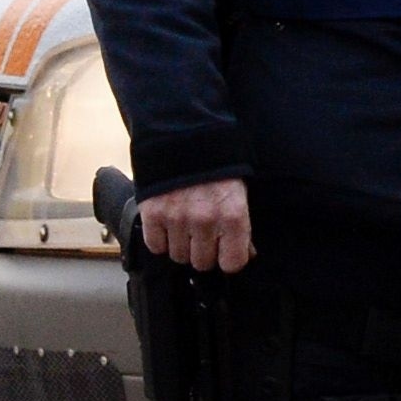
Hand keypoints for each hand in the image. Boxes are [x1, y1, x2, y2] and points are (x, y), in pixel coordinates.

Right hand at [133, 176, 251, 274]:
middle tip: (202, 233)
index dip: (228, 258)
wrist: (182, 137)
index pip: (232, 263)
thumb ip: (241, 227)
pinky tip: (168, 223)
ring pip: (179, 257)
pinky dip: (160, 238)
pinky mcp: (153, 215)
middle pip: (202, 263)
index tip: (225, 250)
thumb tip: (247, 255)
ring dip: (181, 245)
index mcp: (233, 216)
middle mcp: (206, 221)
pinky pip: (156, 246)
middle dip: (203, 251)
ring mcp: (177, 219)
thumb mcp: (237, 193)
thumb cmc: (215, 166)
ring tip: (184, 223)